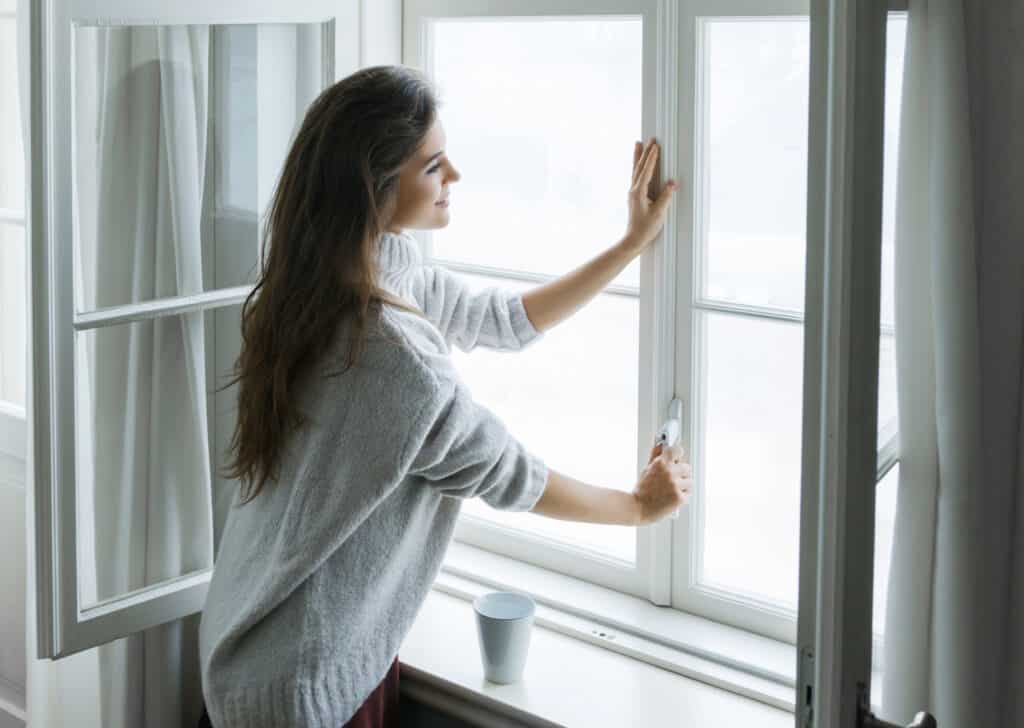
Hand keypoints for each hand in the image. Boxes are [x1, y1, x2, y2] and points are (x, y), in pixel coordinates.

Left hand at [622, 139, 679, 254]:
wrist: (633, 240)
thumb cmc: (645, 229)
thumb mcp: (658, 213)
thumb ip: (665, 196)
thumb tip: (672, 182)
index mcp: (638, 193)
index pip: (646, 171)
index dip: (651, 158)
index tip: (656, 146)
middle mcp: (633, 190)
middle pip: (639, 167)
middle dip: (645, 152)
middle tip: (649, 139)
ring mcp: (633, 193)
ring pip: (635, 170)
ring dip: (638, 157)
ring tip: (638, 144)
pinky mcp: (635, 197)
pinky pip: (636, 177)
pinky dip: (638, 167)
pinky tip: (639, 164)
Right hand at [632, 441, 691, 525]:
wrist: (636, 508)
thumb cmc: (641, 490)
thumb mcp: (646, 469)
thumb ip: (656, 456)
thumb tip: (660, 445)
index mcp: (661, 463)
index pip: (678, 450)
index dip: (677, 455)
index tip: (676, 459)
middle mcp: (669, 472)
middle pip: (687, 467)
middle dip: (681, 474)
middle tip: (671, 480)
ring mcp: (675, 485)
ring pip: (689, 482)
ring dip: (683, 486)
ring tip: (671, 491)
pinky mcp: (679, 498)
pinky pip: (688, 494)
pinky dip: (681, 497)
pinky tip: (671, 498)